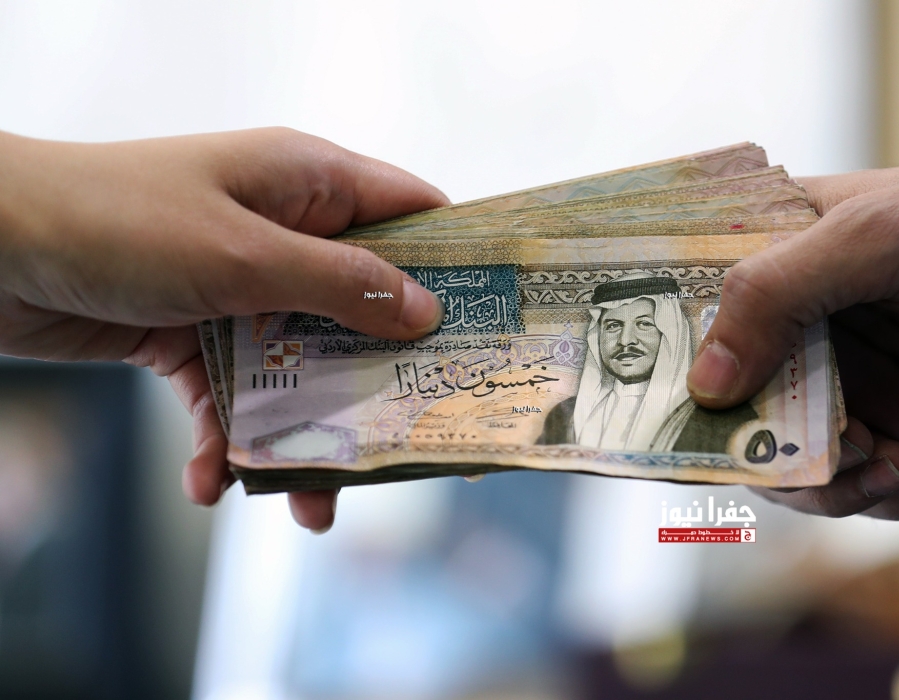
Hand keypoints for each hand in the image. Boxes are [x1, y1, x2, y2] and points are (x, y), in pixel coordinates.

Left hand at [0, 127, 447, 531]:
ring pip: (301, 367)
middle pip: (363, 310)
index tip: (495, 329)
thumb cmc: (118, 222)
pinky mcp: (192, 334)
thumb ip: (340, 285)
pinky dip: (226, 439)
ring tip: (310, 504)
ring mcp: (239, 287)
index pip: (412, 214)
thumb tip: (425, 312)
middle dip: (381, 381)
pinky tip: (210, 480)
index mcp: (309, 184)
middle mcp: (284, 234)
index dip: (459, 266)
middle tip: (412, 442)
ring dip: (303, 433)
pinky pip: (231, 394)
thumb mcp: (244, 254)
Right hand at [686, 137, 898, 518]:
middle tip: (838, 458)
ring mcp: (840, 378)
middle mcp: (789, 328)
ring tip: (896, 467)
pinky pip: (864, 483)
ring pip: (795, 467)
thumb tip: (704, 388)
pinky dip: (889, 495)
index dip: (668, 385)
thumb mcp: (870, 241)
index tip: (672, 435)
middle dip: (773, 459)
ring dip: (838, 489)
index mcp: (763, 264)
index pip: (683, 329)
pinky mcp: (893, 418)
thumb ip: (777, 297)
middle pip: (732, 419)